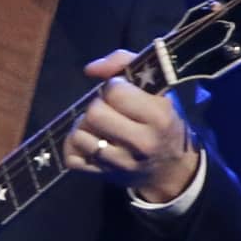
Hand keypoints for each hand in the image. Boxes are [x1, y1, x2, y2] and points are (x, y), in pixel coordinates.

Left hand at [68, 52, 202, 202]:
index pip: (115, 92)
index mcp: (159, 117)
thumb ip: (125, 64)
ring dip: (84, 126)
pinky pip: (70, 157)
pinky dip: (74, 147)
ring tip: (100, 126)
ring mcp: (120, 163)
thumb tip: (90, 69)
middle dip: (98, 106)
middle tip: (109, 110)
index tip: (123, 93)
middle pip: (94, 113)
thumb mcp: (157, 89)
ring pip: (79, 135)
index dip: (114, 87)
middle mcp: (142, 143)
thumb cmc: (160, 122)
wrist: (169, 168)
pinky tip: (90, 142)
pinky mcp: (101, 177)